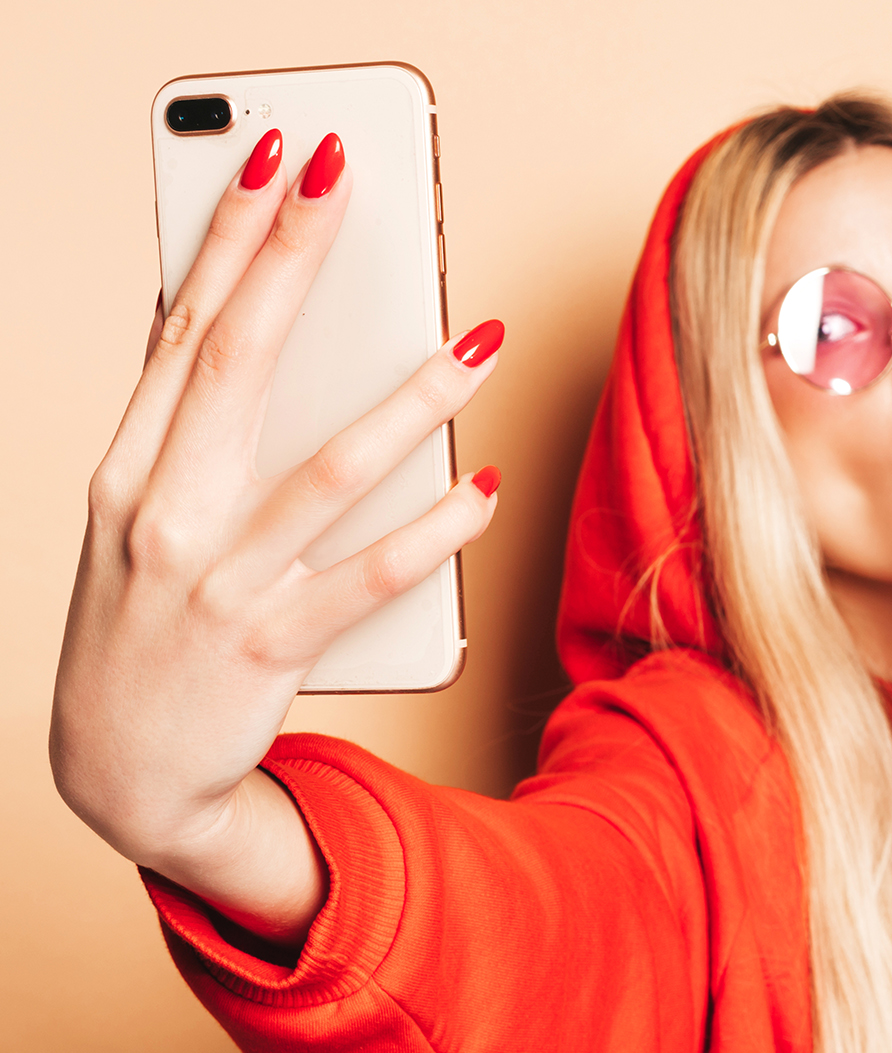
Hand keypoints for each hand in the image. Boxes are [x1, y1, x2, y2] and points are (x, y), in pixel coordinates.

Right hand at [51, 134, 502, 943]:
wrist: (124, 774)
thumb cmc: (146, 627)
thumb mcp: (136, 520)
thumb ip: (179, 429)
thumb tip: (216, 316)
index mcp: (128, 470)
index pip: (183, 331)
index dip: (227, 238)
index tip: (271, 159)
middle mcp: (165, 515)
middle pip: (239, 364)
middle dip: (291, 260)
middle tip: (345, 178)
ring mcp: (217, 584)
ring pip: (325, 470)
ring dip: (409, 399)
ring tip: (476, 339)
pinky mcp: (270, 649)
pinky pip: (368, 579)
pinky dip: (433, 531)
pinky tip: (485, 487)